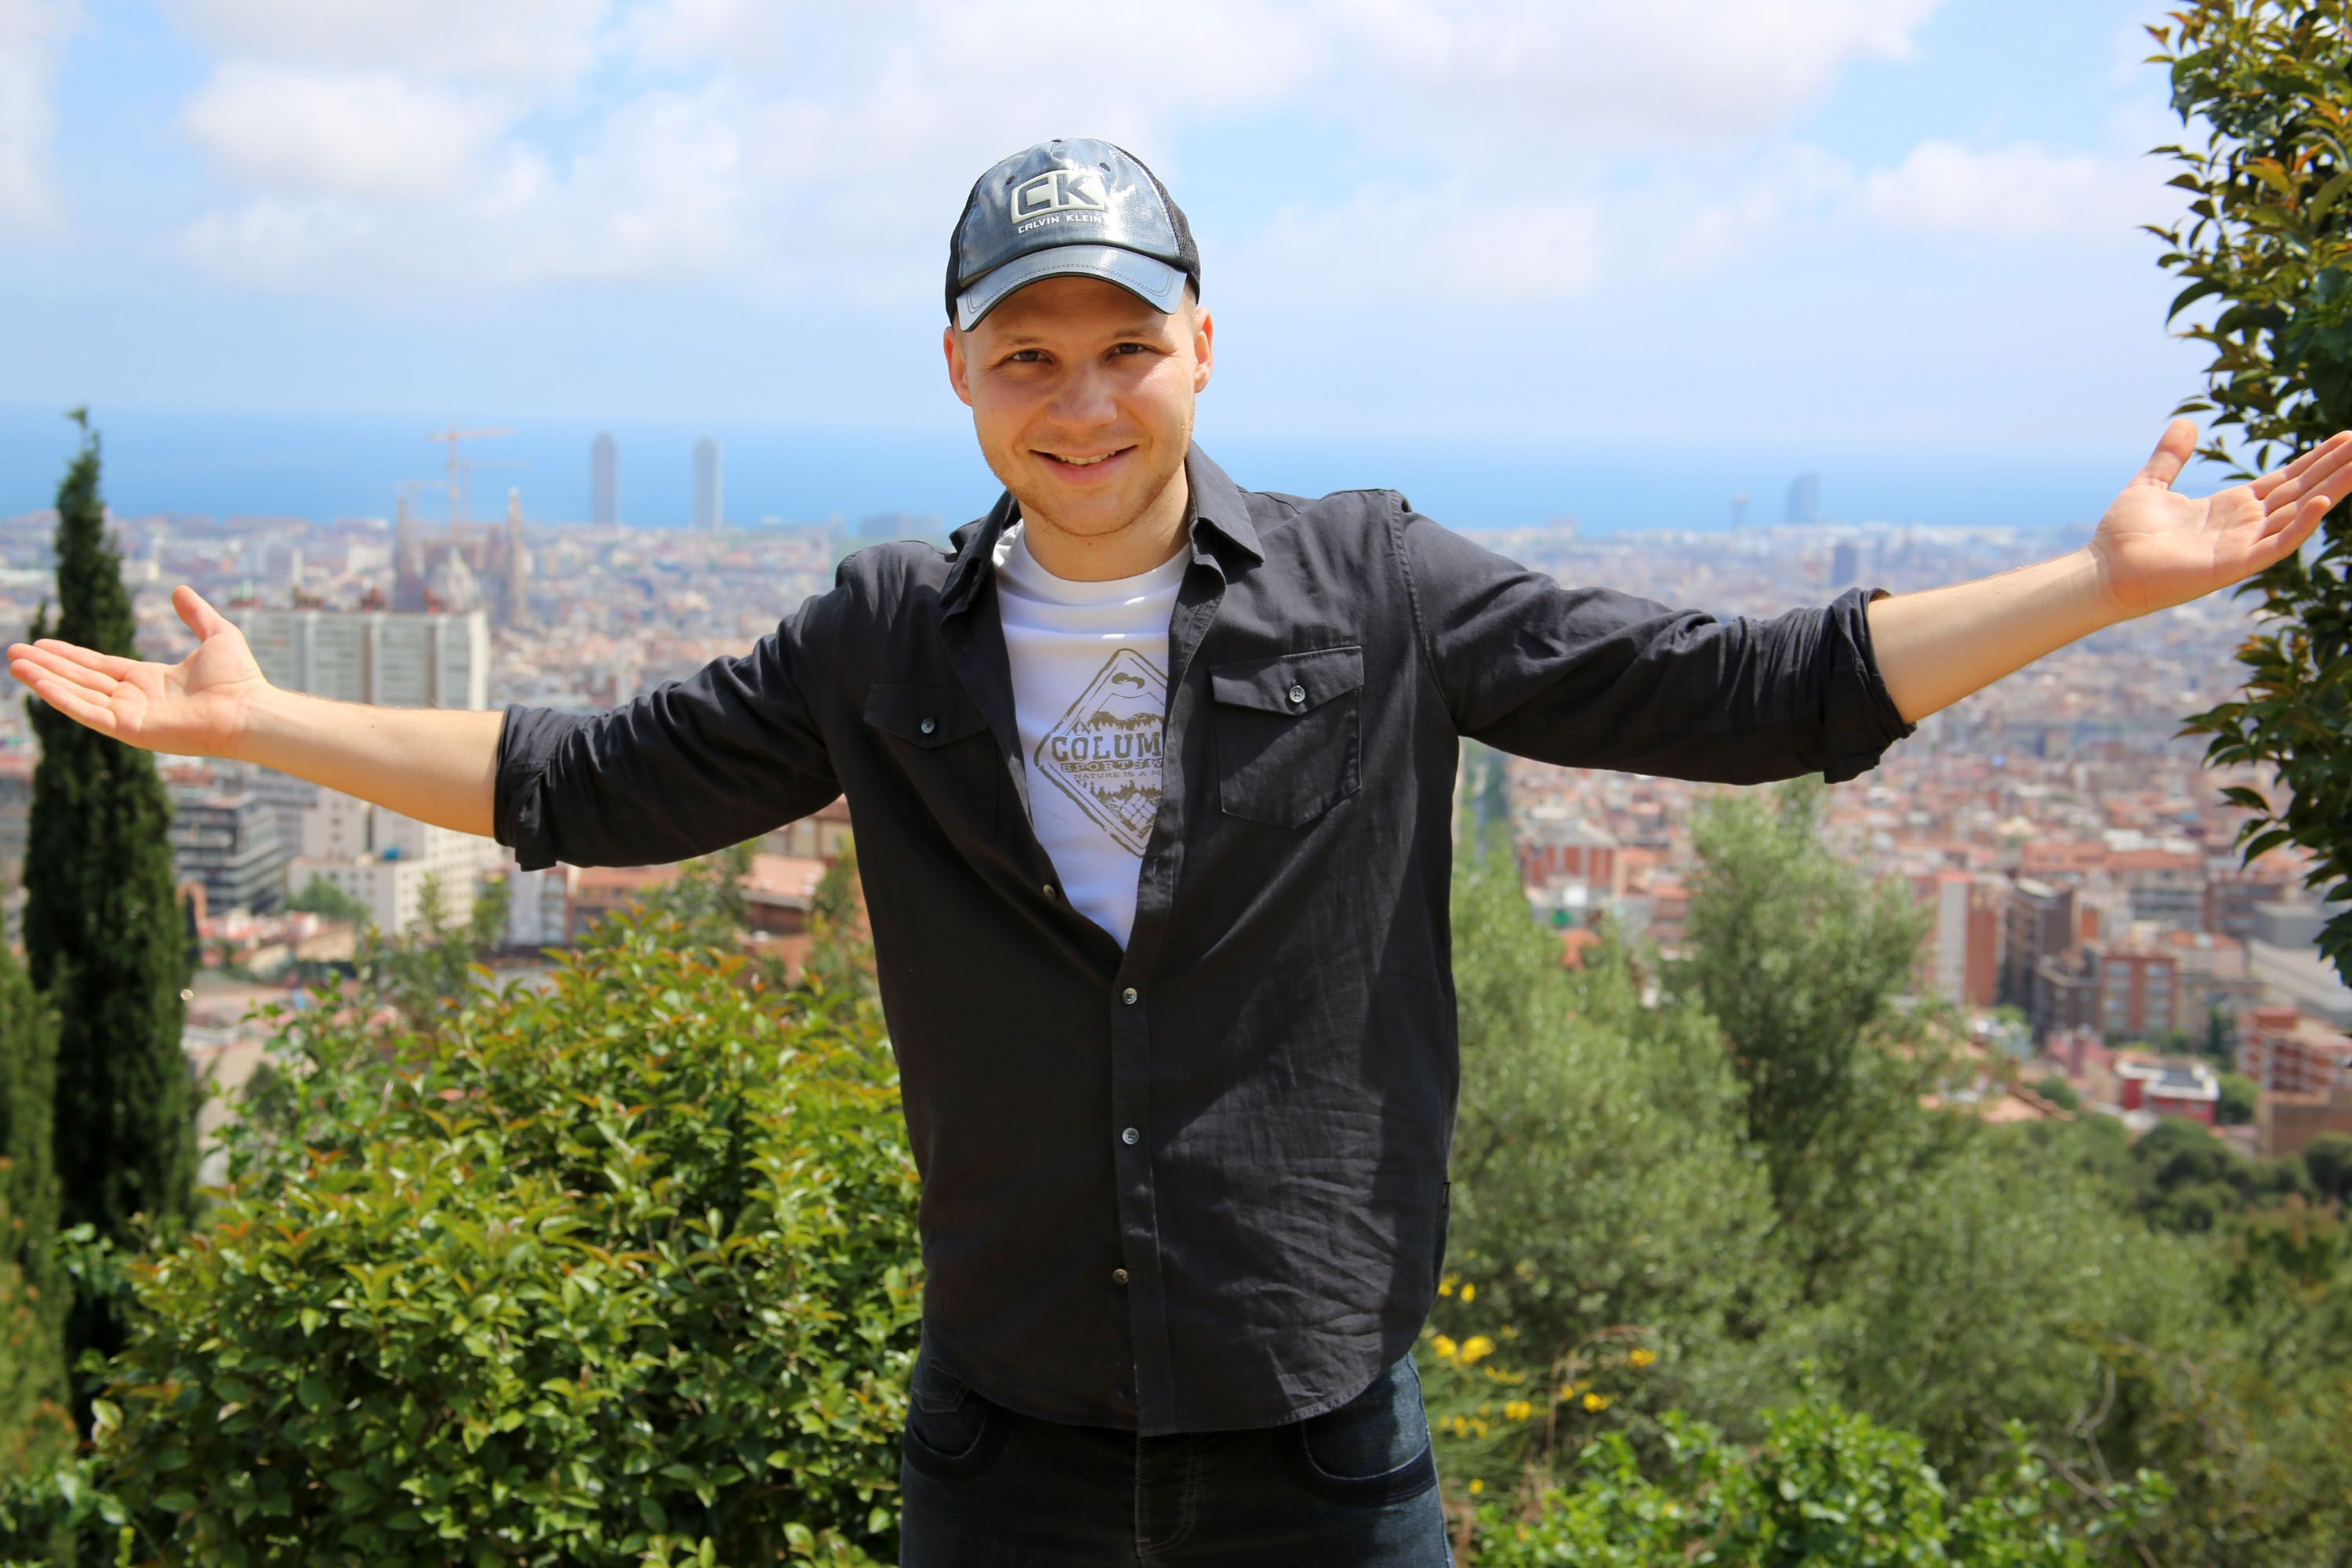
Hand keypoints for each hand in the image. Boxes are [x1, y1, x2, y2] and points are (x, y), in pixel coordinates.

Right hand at [7, 584, 270, 757]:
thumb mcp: (216, 634)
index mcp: (150, 681)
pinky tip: (38, 683)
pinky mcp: (129, 730)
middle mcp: (135, 699)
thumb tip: (180, 589)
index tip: (42, 644)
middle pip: (81, 679)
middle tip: (13, 651)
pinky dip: (61, 697)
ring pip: (77, 694)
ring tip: (15, 663)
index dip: (70, 655)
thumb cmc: (240, 679)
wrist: (250, 709)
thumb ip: (196, 614)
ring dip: (45, 679)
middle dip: (47, 666)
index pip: (99, 666)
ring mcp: (130, 716)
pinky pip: (87, 712)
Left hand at [2087, 417, 2351, 620]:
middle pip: (2302, 491)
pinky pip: (2276, 545)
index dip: (2315, 460)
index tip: (2344, 438)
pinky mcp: (2234, 565)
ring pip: (2299, 514)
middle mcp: (2244, 525)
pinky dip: (2300, 525)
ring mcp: (2243, 545)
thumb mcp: (2151, 484)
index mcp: (2230, 507)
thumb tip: (2185, 422)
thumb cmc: (2123, 536)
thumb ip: (2170, 456)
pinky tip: (2322, 501)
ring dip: (2331, 490)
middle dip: (2334, 468)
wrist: (2103, 570)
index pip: (2285, 480)